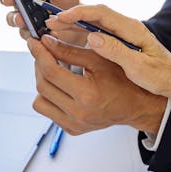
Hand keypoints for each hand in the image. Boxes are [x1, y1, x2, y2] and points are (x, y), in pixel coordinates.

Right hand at [0, 0, 84, 42]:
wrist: (78, 15)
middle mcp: (21, 3)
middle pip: (7, 1)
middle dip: (8, 0)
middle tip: (12, 0)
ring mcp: (25, 19)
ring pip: (14, 20)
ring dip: (17, 19)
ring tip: (24, 20)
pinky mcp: (33, 33)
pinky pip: (29, 35)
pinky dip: (35, 34)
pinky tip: (44, 32)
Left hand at [27, 33, 166, 135]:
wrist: (136, 106)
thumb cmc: (123, 81)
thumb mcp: (98, 60)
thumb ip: (69, 51)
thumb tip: (46, 42)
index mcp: (87, 95)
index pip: (51, 72)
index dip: (39, 54)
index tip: (34, 42)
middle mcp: (78, 114)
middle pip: (42, 86)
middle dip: (39, 64)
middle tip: (42, 51)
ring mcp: (73, 124)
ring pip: (40, 101)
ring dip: (42, 81)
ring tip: (52, 69)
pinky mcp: (71, 129)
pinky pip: (48, 111)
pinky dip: (49, 96)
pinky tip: (59, 85)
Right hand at [46, 4, 170, 97]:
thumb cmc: (163, 77)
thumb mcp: (140, 68)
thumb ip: (117, 52)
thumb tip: (92, 37)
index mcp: (132, 29)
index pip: (102, 13)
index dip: (79, 13)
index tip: (61, 17)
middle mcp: (127, 27)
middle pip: (95, 14)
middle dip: (71, 16)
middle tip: (49, 21)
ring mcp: (123, 34)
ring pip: (94, 22)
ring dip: (73, 24)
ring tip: (52, 28)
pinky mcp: (120, 42)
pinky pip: (97, 32)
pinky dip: (81, 33)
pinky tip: (68, 38)